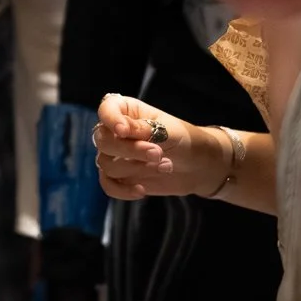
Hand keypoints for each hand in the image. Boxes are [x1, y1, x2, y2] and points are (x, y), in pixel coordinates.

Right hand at [94, 93, 215, 199]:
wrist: (197, 166)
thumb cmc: (183, 140)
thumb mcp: (167, 130)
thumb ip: (143, 129)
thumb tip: (120, 129)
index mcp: (126, 111)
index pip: (106, 109)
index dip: (111, 119)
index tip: (124, 131)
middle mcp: (115, 132)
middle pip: (103, 141)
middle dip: (130, 150)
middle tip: (157, 153)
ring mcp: (115, 155)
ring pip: (108, 165)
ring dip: (137, 169)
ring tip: (165, 166)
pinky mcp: (120, 177)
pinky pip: (108, 185)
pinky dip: (123, 190)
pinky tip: (141, 190)